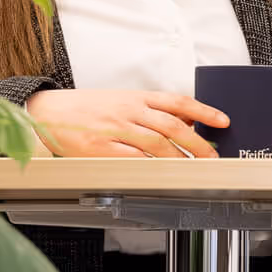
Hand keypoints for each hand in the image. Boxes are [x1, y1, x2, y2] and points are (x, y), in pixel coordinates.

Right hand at [23, 89, 228, 158]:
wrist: (48, 112)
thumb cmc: (87, 109)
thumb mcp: (121, 100)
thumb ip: (149, 111)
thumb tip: (183, 123)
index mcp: (136, 97)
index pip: (178, 101)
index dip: (204, 111)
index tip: (223, 121)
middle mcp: (129, 110)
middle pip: (173, 126)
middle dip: (198, 143)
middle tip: (213, 157)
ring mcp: (115, 129)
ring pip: (157, 143)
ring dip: (180, 158)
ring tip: (195, 169)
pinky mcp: (101, 148)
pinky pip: (132, 159)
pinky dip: (151, 167)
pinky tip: (164, 174)